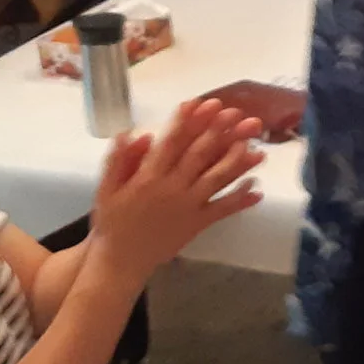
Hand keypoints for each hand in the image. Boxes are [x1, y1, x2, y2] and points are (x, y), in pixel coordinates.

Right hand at [88, 98, 264, 282]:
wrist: (119, 261)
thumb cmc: (111, 222)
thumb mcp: (106, 188)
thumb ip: (120, 160)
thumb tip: (137, 133)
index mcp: (148, 177)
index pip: (171, 143)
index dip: (189, 121)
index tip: (202, 103)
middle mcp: (172, 189)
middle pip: (199, 155)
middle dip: (218, 132)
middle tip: (235, 114)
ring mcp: (187, 207)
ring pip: (216, 179)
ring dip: (237, 161)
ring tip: (254, 146)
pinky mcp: (197, 224)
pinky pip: (222, 210)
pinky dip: (240, 199)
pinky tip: (257, 188)